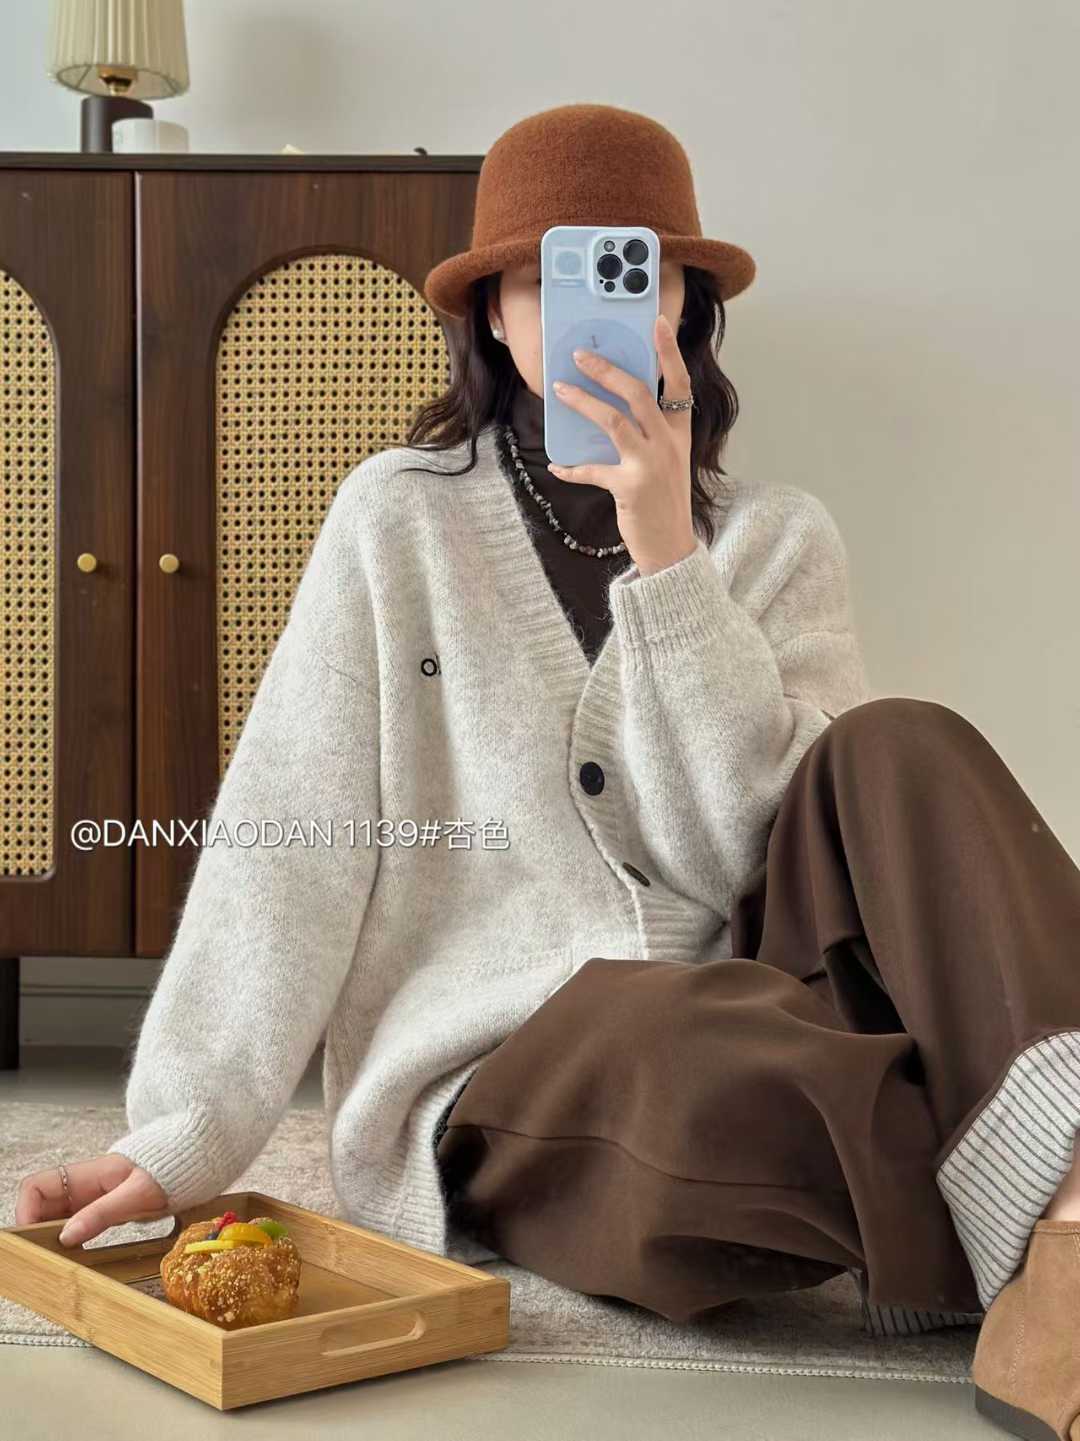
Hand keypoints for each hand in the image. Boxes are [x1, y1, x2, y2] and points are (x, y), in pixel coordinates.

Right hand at [15, 1154, 170, 1246]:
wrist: (194, 1161)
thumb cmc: (170, 1171)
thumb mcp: (138, 1194)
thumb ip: (103, 1212)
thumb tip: (67, 1236)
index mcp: (88, 1174)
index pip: (38, 1186)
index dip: (27, 1210)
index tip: (33, 1238)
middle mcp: (84, 1186)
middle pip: (42, 1206)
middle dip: (36, 1230)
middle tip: (43, 1257)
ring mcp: (93, 1198)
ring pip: (57, 1217)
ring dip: (51, 1238)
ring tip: (56, 1260)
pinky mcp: (104, 1210)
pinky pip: (76, 1225)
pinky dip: (69, 1240)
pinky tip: (74, 1256)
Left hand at [547, 312, 697, 576]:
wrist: (671, 547)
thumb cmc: (664, 502)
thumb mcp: (667, 462)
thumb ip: (648, 434)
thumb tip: (609, 410)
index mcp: (679, 433)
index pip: (679, 383)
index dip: (669, 351)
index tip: (658, 323)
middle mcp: (668, 443)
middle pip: (638, 393)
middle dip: (607, 370)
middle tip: (581, 356)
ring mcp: (650, 464)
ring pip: (613, 421)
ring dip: (583, 402)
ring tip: (560, 390)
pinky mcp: (630, 487)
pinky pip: (592, 469)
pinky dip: (572, 468)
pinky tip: (557, 466)